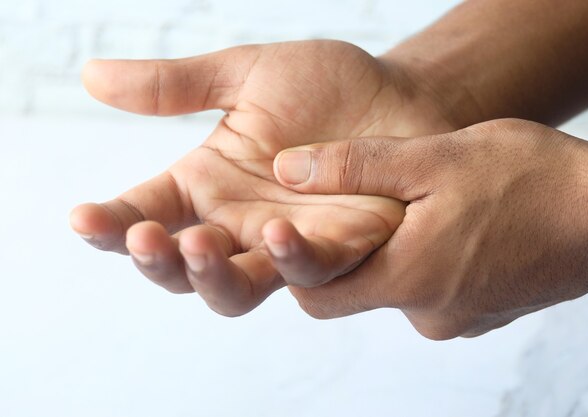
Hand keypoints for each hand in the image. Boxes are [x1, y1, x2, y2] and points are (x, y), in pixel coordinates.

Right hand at [70, 40, 459, 315]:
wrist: (403, 96)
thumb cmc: (328, 87)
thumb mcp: (247, 75)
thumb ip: (177, 85)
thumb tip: (92, 77)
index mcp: (207, 185)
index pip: (147, 213)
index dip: (111, 225)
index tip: (83, 218)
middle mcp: (239, 223)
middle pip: (184, 268)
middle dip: (158, 261)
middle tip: (144, 236)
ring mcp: (287, 242)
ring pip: (237, 288)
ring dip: (212, 276)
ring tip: (199, 243)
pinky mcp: (340, 251)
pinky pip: (310, 272)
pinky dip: (291, 259)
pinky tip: (278, 231)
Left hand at [271, 118, 587, 338]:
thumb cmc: (529, 179)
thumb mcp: (432, 157)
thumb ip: (353, 168)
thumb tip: (286, 170)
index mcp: (407, 280)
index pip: (317, 295)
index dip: (298, 261)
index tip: (296, 224)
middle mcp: (428, 315)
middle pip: (357, 290)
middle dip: (351, 250)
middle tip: (369, 203)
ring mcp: (459, 318)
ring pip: (400, 284)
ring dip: (396, 249)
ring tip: (423, 206)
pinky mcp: (482, 312)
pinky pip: (434, 288)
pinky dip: (429, 259)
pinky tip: (454, 223)